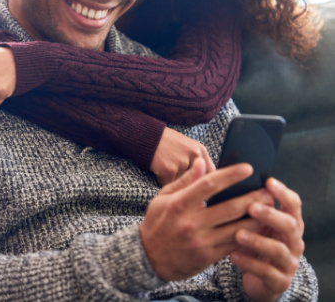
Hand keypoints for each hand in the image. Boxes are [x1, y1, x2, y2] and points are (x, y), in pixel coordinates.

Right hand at [139, 159, 271, 281]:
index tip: (247, 168)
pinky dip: (249, 236)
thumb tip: (201, 162)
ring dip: (257, 219)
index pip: (209, 185)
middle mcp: (191, 222)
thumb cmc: (157, 222)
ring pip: (236, 229)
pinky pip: (233, 245)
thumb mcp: (163, 197)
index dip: (230, 175)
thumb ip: (185, 180)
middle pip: (229, 208)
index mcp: (179, 204)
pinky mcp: (208, 256)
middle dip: (252, 198)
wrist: (149, 257)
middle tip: (268, 190)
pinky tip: (260, 228)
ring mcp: (201, 241)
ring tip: (271, 209)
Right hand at [150, 127, 215, 185]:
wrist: (146, 135)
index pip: (210, 172)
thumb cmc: (165, 141)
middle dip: (187, 183)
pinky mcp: (169, 170)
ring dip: (173, 182)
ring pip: (181, 184)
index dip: (203, 181)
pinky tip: (158, 170)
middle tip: (179, 180)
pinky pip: (168, 184)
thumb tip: (203, 179)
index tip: (197, 185)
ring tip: (165, 168)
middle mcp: (194, 156)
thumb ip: (196, 159)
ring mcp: (182, 162)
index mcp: (200, 150)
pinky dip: (162, 180)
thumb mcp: (185, 145)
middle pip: (196, 180)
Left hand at [231, 178, 304, 301]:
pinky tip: (232, 256)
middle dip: (271, 215)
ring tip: (238, 234)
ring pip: (279, 250)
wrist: (257, 276)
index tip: (267, 181)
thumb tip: (225, 173)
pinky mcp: (279, 281)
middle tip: (251, 207)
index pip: (294, 204)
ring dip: (258, 240)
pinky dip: (249, 263)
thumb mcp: (251, 220)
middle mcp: (293, 240)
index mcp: (289, 221)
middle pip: (290, 225)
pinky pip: (266, 272)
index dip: (283, 192)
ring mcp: (288, 262)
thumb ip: (244, 200)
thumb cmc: (252, 238)